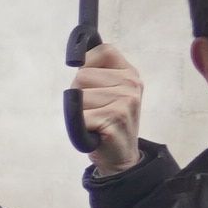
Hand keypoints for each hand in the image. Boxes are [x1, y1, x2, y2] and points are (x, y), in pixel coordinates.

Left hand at [72, 41, 143, 174]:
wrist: (121, 156)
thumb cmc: (107, 121)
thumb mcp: (108, 91)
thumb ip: (97, 72)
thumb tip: (76, 55)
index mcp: (130, 73)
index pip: (103, 51)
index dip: (87, 65)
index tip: (90, 84)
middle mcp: (131, 84)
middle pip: (82, 75)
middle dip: (79, 94)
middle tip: (94, 110)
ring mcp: (125, 101)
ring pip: (78, 95)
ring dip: (79, 112)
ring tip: (95, 121)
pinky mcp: (114, 117)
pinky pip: (78, 115)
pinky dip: (79, 126)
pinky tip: (94, 131)